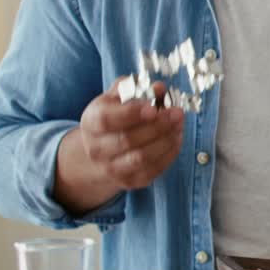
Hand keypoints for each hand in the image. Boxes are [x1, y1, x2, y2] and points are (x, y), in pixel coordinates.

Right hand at [55, 77, 184, 213]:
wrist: (105, 150)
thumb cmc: (117, 116)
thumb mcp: (119, 97)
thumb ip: (137, 88)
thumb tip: (158, 88)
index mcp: (91, 122)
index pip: (106, 120)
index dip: (131, 114)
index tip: (153, 107)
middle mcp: (96, 148)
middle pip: (127, 140)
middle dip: (157, 126)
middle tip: (177, 113)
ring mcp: (111, 168)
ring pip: (141, 158)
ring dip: (166, 140)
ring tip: (178, 125)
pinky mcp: (130, 181)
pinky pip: (153, 170)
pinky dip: (169, 153)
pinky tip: (176, 138)